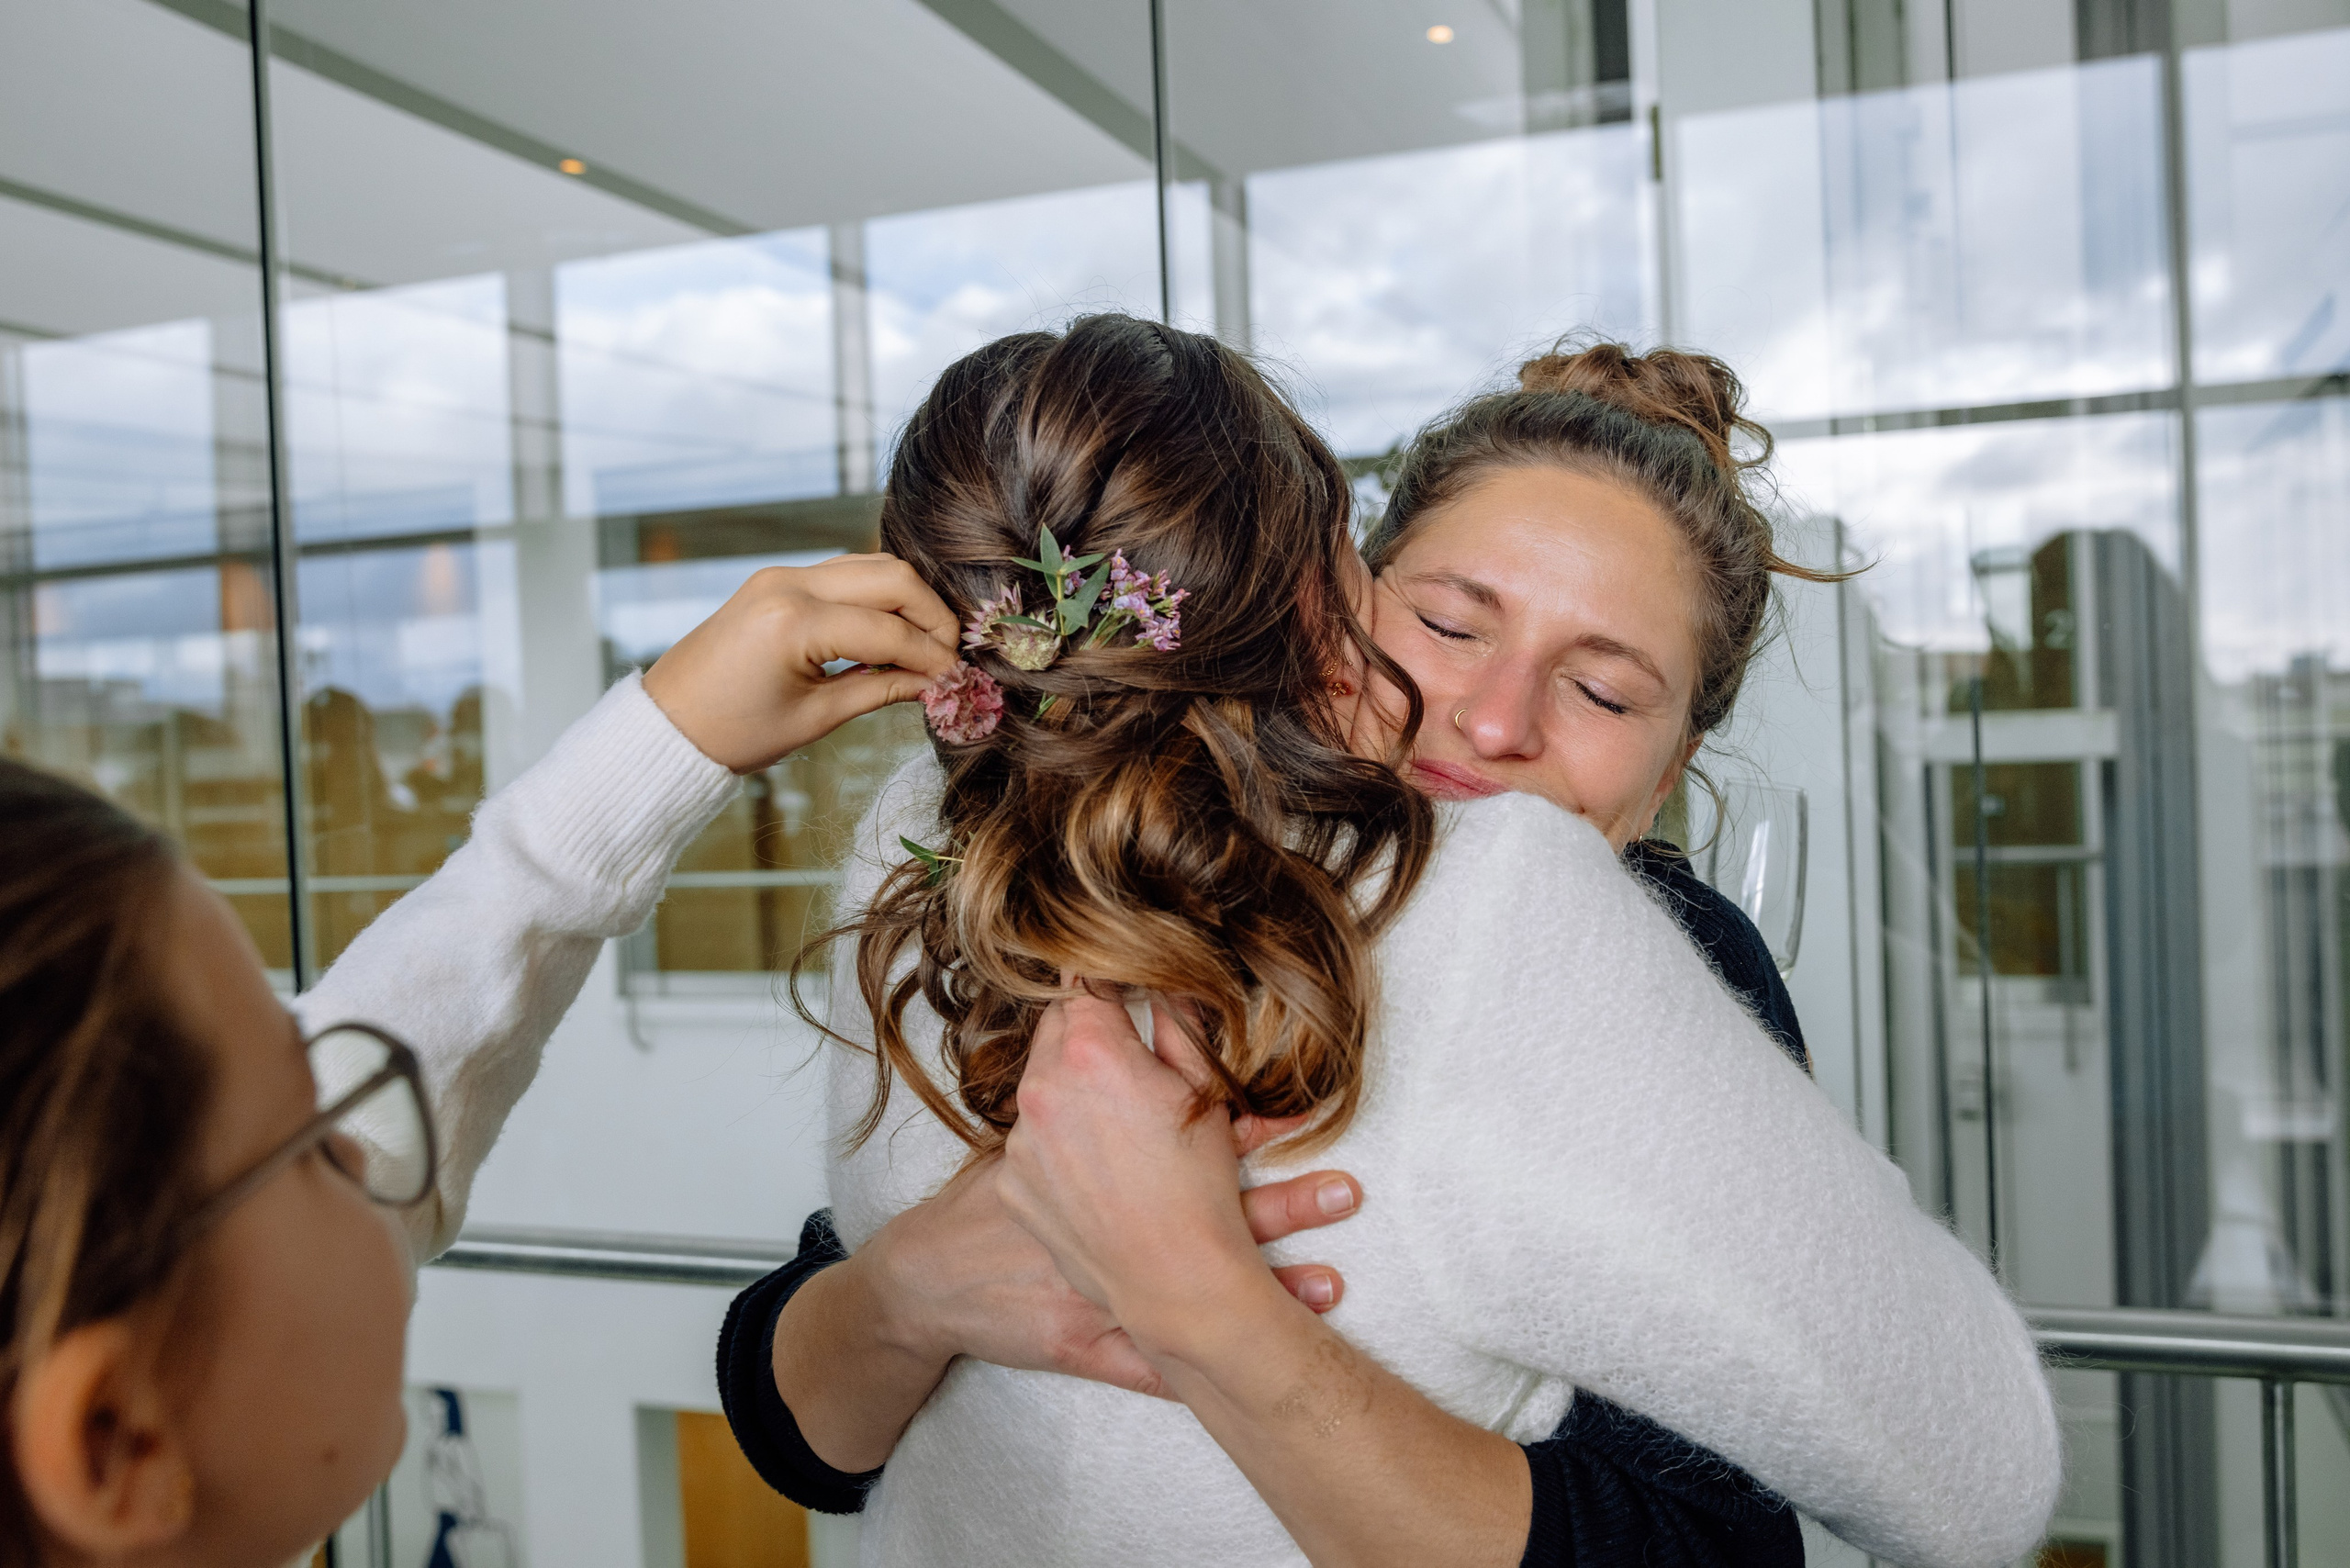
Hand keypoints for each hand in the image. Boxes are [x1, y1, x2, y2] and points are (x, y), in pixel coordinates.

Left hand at [641, 553, 960, 772]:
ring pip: (871, 566)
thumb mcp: (814, 719)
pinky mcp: (777, 580)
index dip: (931, 655)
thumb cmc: (733, 733)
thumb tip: (935, 682)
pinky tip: (888, 635)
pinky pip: (845, 575)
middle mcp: (789, 583)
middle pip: (891, 577)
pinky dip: (876, 598)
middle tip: (947, 656)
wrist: (669, 722)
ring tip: (924, 645)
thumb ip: (881, 689)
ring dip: (907, 601)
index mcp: (793, 622)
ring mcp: (781, 575)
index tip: (955, 679)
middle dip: (930, 614)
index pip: (888, 630)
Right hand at [866, 1108, 1361, 1396]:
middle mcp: (1101, 1218)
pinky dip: (1208, 1362)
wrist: (928, 1274)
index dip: (1247, 1126)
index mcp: (1093, 1154)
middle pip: (1199, 1206)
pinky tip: (1261, 1362)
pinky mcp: (1082, 1339)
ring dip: (1264, 1285)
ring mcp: (1091, 1283)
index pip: (1182, 1135)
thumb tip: (1153, 1010)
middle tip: (1347, 1194)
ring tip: (1330, 1285)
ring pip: (1187, 1287)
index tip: (1311, 1118)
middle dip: (1280, 1203)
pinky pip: (1151, 1360)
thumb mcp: (1036, 1123)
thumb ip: (1096, 1074)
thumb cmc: (994, 1198)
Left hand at [998, 993, 1304, 1360]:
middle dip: (1089, 1034)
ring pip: (1039, 1084)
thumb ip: (1178, 1022)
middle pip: (1055, 1028)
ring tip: (1117, 1127)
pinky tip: (1095, 1169)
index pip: (1083, 980)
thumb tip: (1165, 981)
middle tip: (1129, 1062)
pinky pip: (1028, 1139)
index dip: (1106, 980)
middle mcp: (1043, 1087)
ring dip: (1069, 1089)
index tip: (1119, 984)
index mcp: (1093, 1052)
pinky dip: (1054, 1142)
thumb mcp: (1202, 1092)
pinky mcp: (1008, 1179)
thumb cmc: (1199, 1187)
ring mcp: (1019, 1137)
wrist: (1172, 1279)